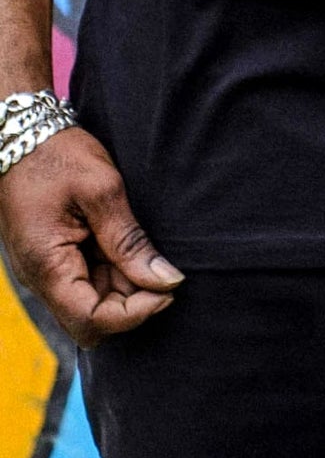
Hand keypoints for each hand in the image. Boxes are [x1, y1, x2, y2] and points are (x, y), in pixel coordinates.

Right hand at [0, 131, 180, 346]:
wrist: (22, 138)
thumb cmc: (59, 157)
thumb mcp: (102, 190)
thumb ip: (130, 241)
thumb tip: (165, 280)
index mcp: (47, 266)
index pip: (90, 320)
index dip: (134, 314)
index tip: (169, 290)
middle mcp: (42, 279)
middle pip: (91, 318)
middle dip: (132, 303)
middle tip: (165, 269)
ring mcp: (47, 271)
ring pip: (91, 302)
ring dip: (125, 288)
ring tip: (149, 252)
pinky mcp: (55, 259)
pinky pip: (86, 281)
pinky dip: (114, 273)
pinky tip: (132, 248)